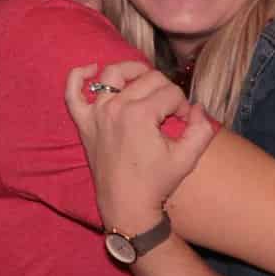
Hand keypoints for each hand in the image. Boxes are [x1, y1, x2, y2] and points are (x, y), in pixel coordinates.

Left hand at [63, 61, 214, 231]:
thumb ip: (202, 128)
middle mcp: (115, 108)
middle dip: (166, 92)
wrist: (127, 206)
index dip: (184, 106)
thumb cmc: (157, 183)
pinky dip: (79, 76)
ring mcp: (96, 113)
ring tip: (145, 79)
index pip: (171, 93)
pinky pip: (72, 92)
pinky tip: (92, 69)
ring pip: (113, 73)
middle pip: (148, 79)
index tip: (185, 124)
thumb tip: (198, 107)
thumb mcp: (188, 158)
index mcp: (140, 115)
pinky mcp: (84, 123)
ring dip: (132, 70)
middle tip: (171, 114)